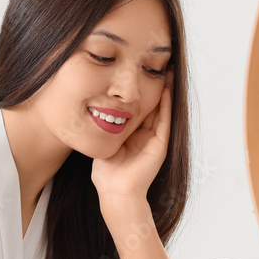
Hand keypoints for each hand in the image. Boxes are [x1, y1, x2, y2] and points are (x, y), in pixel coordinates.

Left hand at [90, 67, 173, 203]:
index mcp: (133, 137)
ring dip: (165, 90)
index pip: (139, 109)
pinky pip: (164, 120)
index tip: (140, 73)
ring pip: (162, 109)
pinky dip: (166, 104)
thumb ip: (102, 130)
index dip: (140, 92)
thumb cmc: (106, 175)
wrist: (115, 192)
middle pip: (153, 105)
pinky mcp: (160, 145)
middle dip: (155, 86)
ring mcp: (155, 140)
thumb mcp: (103, 144)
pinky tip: (166, 88)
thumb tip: (91, 112)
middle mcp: (146, 137)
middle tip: (159, 65)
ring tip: (168, 70)